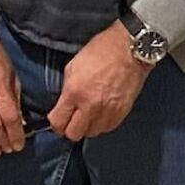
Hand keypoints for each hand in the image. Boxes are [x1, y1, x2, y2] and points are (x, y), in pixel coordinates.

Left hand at [48, 20, 151, 141]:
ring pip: (91, 133)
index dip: (55, 123)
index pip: (58, 122)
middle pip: (74, 134)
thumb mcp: (73, 66)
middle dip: (69, 128)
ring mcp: (107, 112)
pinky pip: (106, 128)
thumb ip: (67, 88)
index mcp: (74, 92)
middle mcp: (90, 106)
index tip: (57, 119)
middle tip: (71, 119)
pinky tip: (100, 112)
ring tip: (87, 114)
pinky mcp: (121, 114)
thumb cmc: (101, 52)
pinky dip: (101, 123)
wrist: (129, 51)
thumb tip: (64, 104)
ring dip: (87, 126)